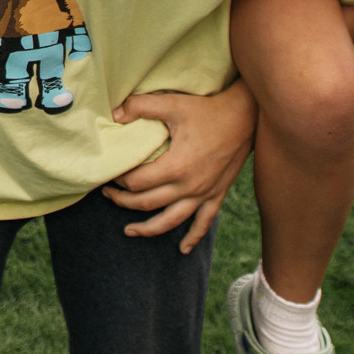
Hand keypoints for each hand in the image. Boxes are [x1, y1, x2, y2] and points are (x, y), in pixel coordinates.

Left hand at [100, 82, 255, 251]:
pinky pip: (204, 223)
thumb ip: (140, 106)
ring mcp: (204, 194)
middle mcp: (189, 186)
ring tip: (129, 231)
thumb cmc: (207, 110)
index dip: (118, 180)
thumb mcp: (172, 103)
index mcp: (175, 167)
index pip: (136, 182)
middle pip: (147, 203)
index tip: (110, 174)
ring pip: (171, 220)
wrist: (245, 117)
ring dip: (148, 229)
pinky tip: (182, 249)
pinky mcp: (217, 194)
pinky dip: (192, 238)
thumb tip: (114, 115)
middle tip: (108, 195)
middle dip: (123, 202)